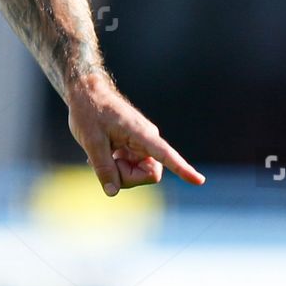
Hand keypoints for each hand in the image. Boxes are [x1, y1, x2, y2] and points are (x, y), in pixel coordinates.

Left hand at [66, 73, 204, 195]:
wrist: (86, 93)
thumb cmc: (89, 113)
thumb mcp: (91, 142)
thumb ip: (103, 168)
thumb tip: (113, 192)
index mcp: (141, 135)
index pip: (166, 155)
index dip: (182, 169)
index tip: (199, 181)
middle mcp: (148, 140)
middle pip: (149, 174)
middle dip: (127, 177)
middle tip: (104, 162)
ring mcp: (142, 144)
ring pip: (139, 173)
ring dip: (119, 171)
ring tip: (101, 154)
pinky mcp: (135, 147)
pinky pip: (132, 167)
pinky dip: (117, 166)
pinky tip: (101, 155)